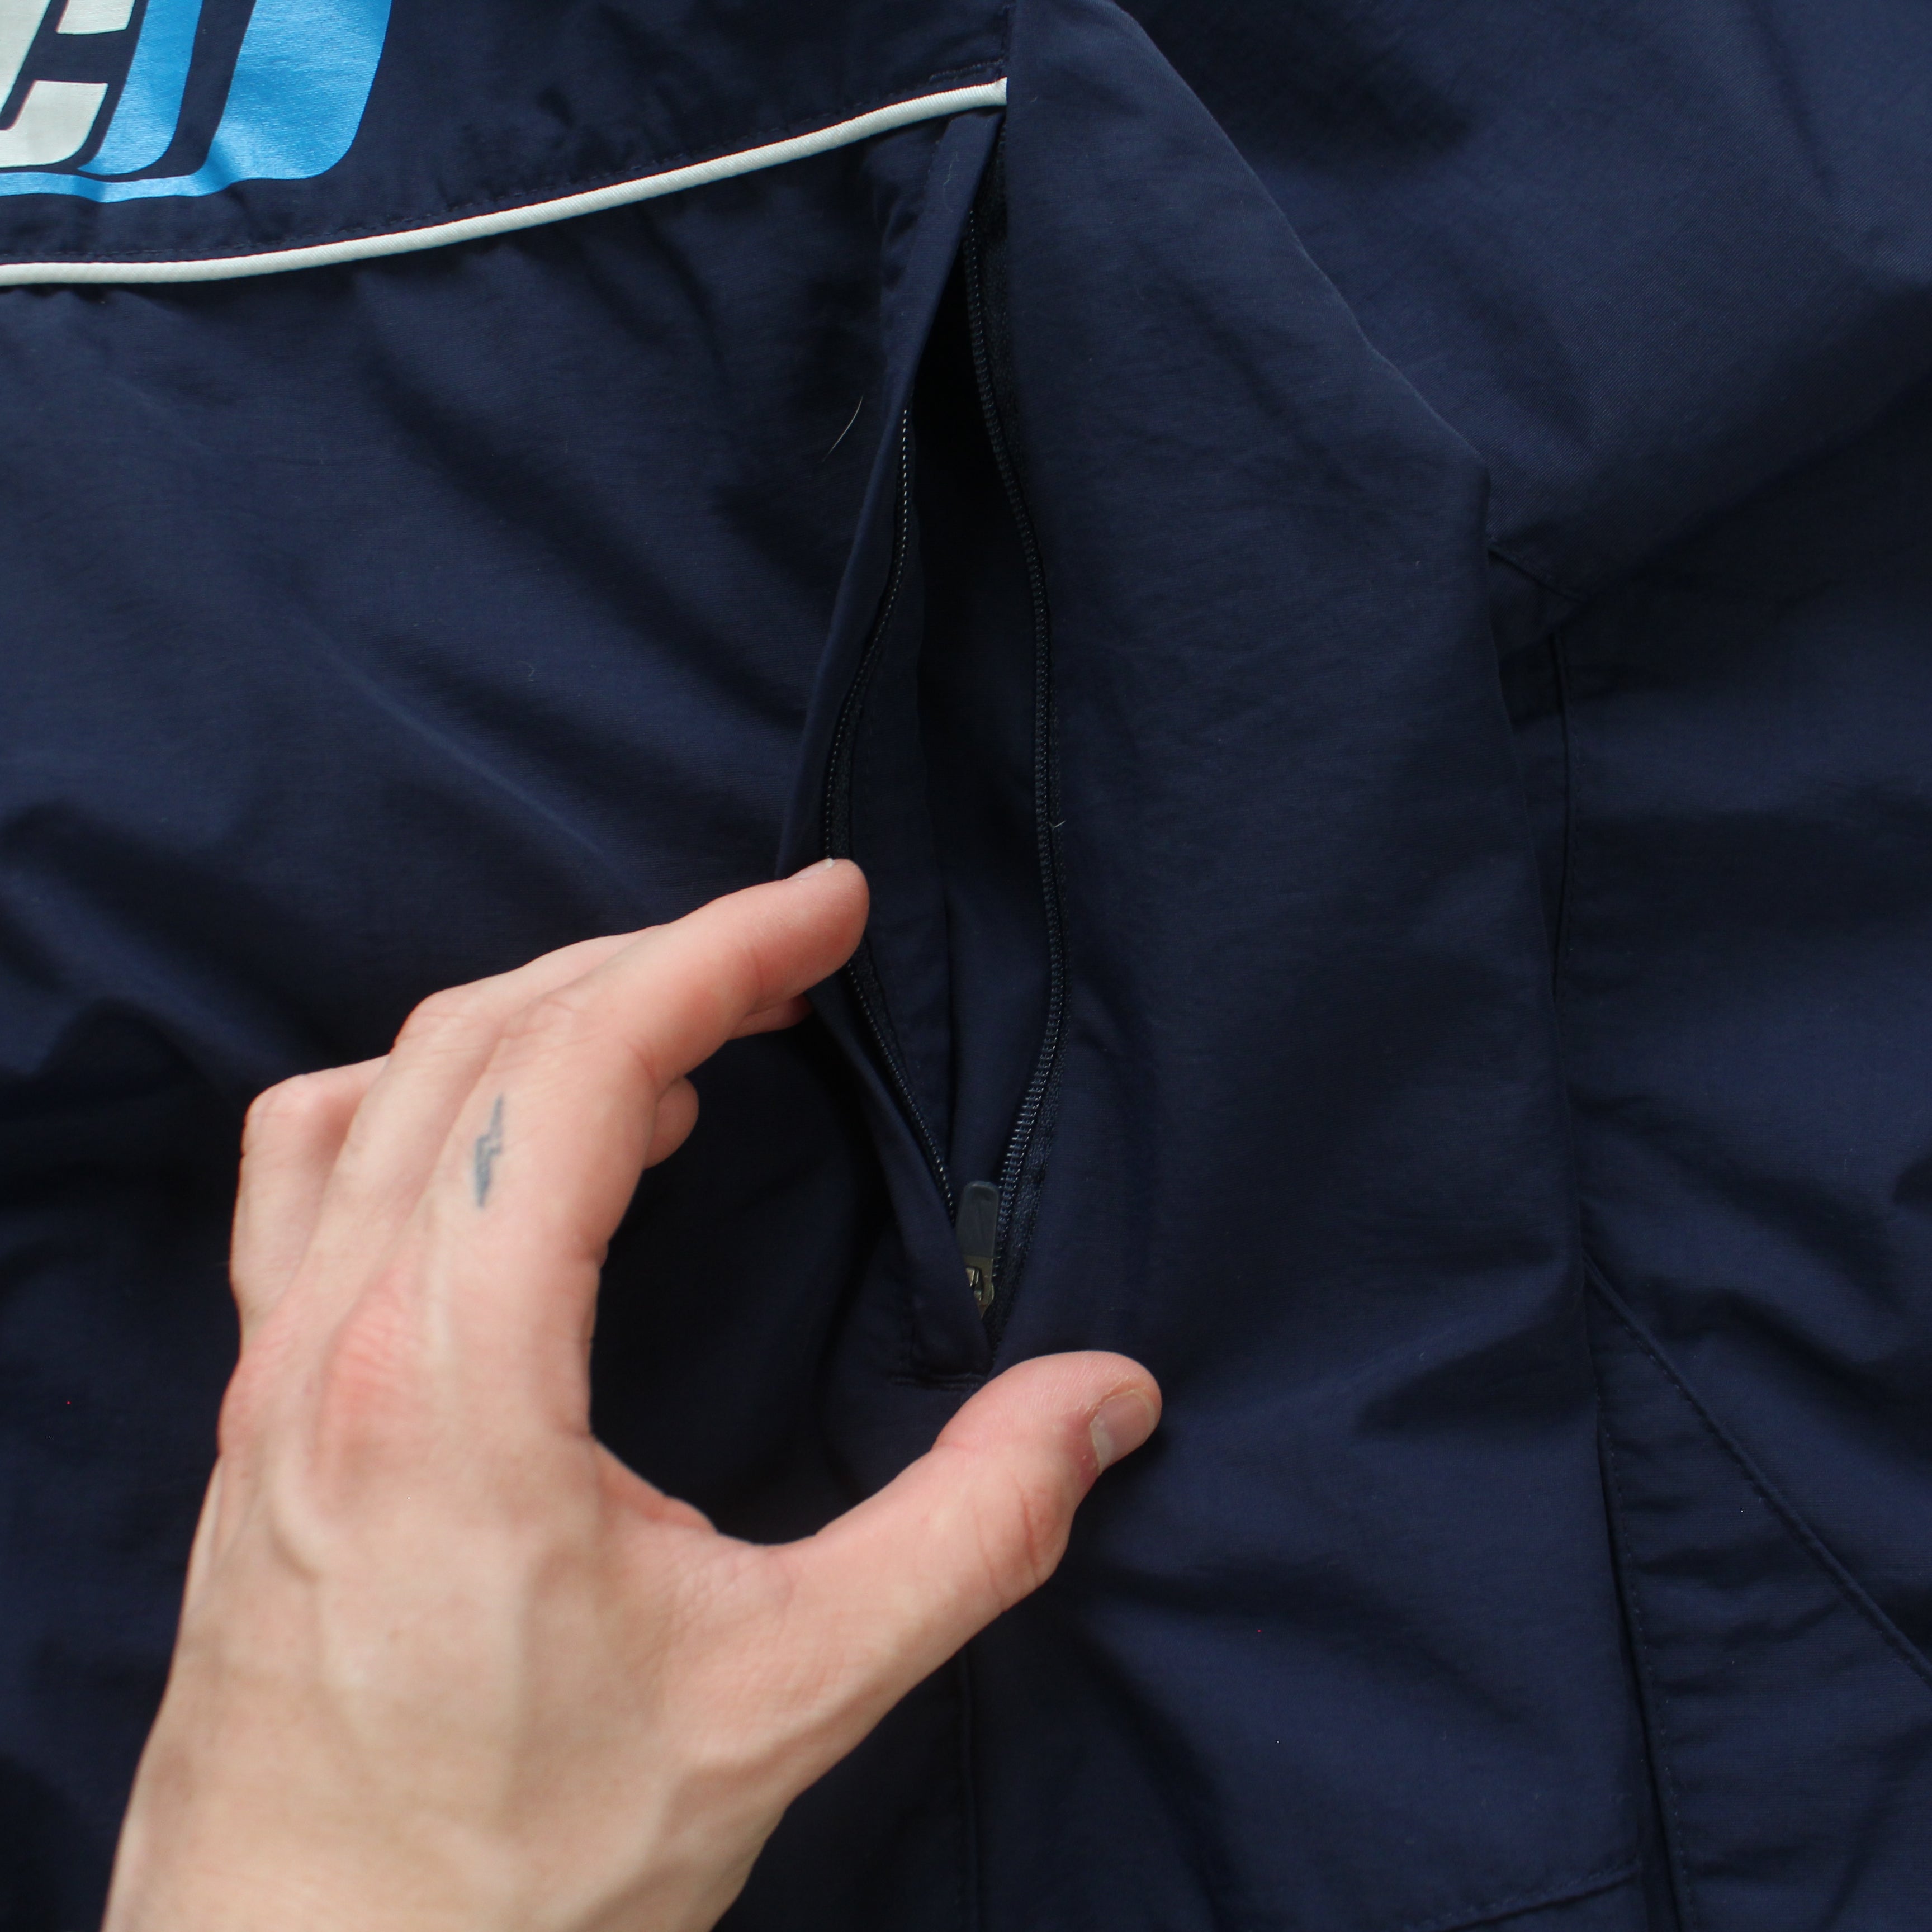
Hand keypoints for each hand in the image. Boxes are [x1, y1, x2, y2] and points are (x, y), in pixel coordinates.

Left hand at [102, 860, 1158, 1931]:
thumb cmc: (520, 1870)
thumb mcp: (789, 1699)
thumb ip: (966, 1533)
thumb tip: (1108, 1398)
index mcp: (449, 1387)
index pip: (570, 1071)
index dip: (713, 952)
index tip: (826, 904)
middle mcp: (331, 1345)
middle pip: (481, 1042)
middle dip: (655, 958)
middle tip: (794, 954)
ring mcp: (272, 1373)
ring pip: (381, 1088)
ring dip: (537, 1018)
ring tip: (675, 1034)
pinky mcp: (258, 1413)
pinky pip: (308, 1175)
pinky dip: (421, 1099)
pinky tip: (512, 1150)